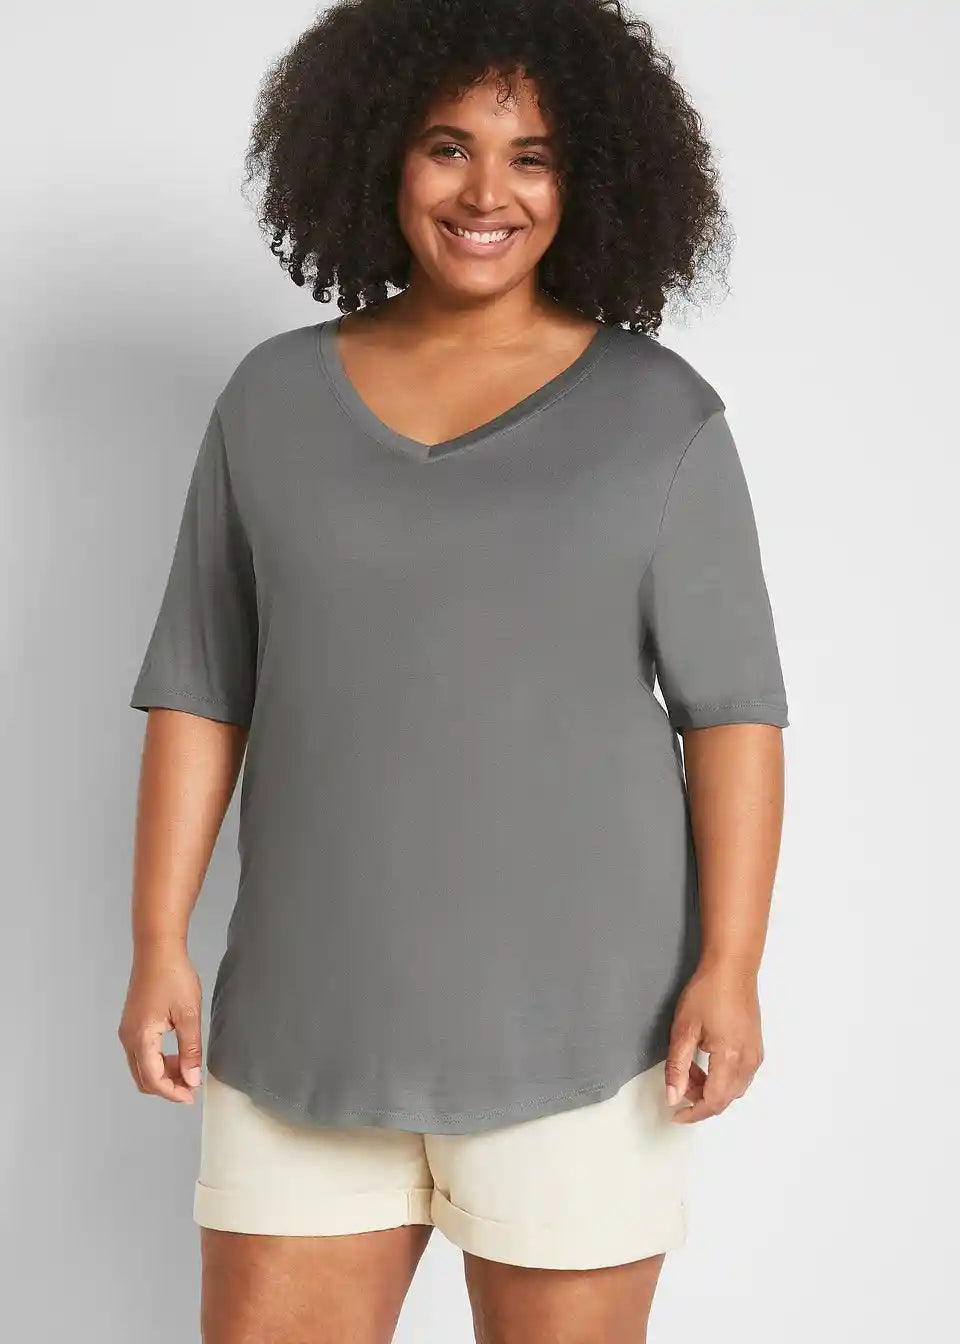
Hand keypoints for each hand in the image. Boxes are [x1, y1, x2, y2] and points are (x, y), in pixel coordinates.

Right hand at [118, 940, 203, 1103]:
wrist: (157, 950)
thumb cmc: (173, 976)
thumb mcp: (188, 1015)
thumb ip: (190, 1050)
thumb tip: (192, 1078)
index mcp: (141, 1038)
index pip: (153, 1079)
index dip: (172, 1092)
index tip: (191, 1096)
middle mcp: (128, 1038)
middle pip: (143, 1078)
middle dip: (166, 1087)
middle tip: (191, 1086)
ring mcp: (127, 1031)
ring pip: (141, 1066)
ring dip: (162, 1074)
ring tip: (187, 1068)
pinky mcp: (132, 1024)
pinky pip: (141, 1053)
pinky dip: (157, 1061)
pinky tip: (176, 1054)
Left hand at [664, 960, 763, 1122]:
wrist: (732, 968)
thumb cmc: (708, 991)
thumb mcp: (684, 1029)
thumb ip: (677, 1067)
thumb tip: (673, 1097)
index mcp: (730, 1058)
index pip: (713, 1102)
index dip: (693, 1113)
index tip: (676, 1114)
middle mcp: (748, 1061)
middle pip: (724, 1099)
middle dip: (699, 1098)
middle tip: (679, 1081)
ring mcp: (755, 1055)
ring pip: (733, 1089)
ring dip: (710, 1088)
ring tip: (690, 1066)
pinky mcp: (756, 1049)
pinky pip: (740, 1077)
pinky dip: (722, 1078)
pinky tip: (706, 1060)